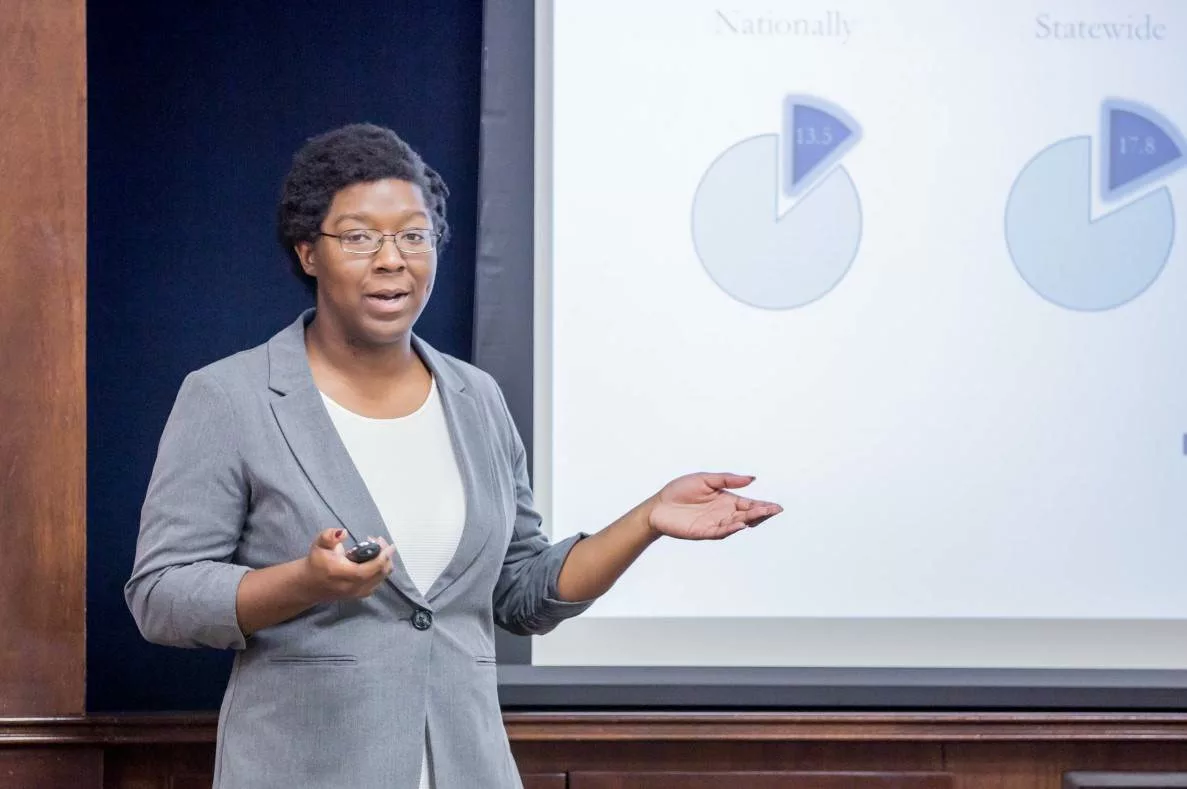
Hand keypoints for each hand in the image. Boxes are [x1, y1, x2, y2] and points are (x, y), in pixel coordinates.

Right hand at [302, 528, 395, 601]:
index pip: (369, 569)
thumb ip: (329, 536)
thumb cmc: (316, 562)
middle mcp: (352, 586)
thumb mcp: (319, 545)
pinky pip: (377, 582)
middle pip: (379, 573)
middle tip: (379, 541)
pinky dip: (381, 570)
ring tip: (377, 547)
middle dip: (385, 556)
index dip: (382, 557)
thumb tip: (344, 532)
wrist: (309, 584)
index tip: (386, 544)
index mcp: (343, 574)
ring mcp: (357, 593)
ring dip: (384, 562)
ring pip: (381, 578)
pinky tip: (376, 559)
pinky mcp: (360, 594)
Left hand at [647, 473, 782, 539]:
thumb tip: (751, 479)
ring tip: (760, 514)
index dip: (763, 506)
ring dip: (749, 520)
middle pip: (747, 514)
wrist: (658, 506)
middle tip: (774, 510)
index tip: (777, 507)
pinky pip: (720, 531)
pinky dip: (731, 528)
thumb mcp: (705, 479)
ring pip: (737, 523)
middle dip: (761, 513)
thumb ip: (727, 480)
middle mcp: (723, 513)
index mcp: (726, 500)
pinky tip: (740, 524)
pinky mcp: (704, 532)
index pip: (749, 504)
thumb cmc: (680, 491)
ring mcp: (715, 524)